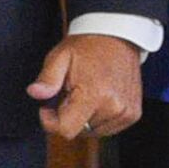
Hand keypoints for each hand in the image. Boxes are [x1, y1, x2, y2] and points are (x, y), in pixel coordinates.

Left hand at [30, 31, 147, 142]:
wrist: (118, 36)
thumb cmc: (88, 46)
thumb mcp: (60, 57)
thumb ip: (47, 79)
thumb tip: (35, 93)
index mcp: (94, 95)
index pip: (66, 130)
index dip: (51, 122)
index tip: (49, 106)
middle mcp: (113, 107)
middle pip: (79, 131)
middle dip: (69, 116)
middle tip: (71, 92)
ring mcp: (126, 112)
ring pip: (93, 131)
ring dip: (85, 118)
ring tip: (87, 93)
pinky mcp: (133, 114)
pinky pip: (108, 128)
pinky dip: (100, 117)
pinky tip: (100, 98)